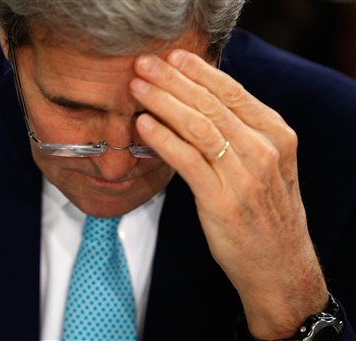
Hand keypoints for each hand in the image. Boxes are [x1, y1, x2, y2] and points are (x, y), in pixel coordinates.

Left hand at [130, 50, 328, 338]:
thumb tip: (200, 105)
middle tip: (145, 64)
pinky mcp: (223, 200)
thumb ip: (241, 134)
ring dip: (163, 103)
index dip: (199, 71)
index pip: (233, 91)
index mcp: (276, 135)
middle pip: (211, 103)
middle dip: (173, 80)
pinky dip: (163, 138)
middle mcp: (263, 150)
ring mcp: (245, 175)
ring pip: (198, 126)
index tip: (173, 57)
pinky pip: (188, 160)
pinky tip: (144, 125)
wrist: (279, 265)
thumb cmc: (266, 214)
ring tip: (138, 88)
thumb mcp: (267, 166)